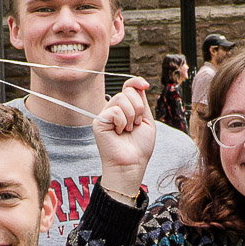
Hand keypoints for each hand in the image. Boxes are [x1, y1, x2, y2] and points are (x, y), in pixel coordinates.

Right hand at [94, 77, 157, 198]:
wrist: (132, 163)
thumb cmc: (140, 146)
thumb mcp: (145, 120)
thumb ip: (141, 101)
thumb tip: (139, 84)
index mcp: (125, 108)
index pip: (128, 86)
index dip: (136, 82)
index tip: (145, 84)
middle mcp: (114, 109)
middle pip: (128, 91)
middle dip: (138, 107)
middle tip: (135, 124)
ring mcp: (105, 115)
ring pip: (121, 98)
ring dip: (131, 116)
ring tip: (128, 130)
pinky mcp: (99, 122)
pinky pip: (115, 110)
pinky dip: (122, 122)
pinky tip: (119, 132)